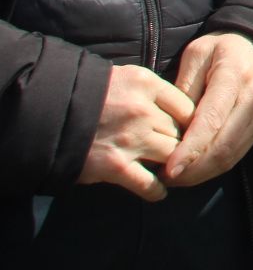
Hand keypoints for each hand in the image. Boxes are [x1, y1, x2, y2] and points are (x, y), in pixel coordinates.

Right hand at [78, 63, 195, 200]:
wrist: (45, 112)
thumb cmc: (87, 93)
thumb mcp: (124, 77)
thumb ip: (152, 91)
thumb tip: (179, 108)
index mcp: (146, 84)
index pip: (187, 106)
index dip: (191, 122)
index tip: (190, 131)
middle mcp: (142, 111)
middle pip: (180, 132)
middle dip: (182, 143)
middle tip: (183, 153)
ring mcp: (129, 139)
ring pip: (171, 155)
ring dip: (173, 165)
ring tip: (173, 171)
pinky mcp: (114, 166)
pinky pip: (148, 184)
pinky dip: (156, 191)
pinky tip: (159, 192)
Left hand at [163, 32, 252, 186]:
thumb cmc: (224, 48)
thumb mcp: (198, 53)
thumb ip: (184, 86)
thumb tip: (171, 124)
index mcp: (233, 77)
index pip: (211, 120)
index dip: (190, 149)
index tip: (169, 168)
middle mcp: (252, 99)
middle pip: (222, 146)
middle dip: (193, 169)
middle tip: (165, 179)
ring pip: (230, 155)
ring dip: (202, 173)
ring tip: (176, 178)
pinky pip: (236, 154)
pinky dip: (214, 167)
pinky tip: (194, 170)